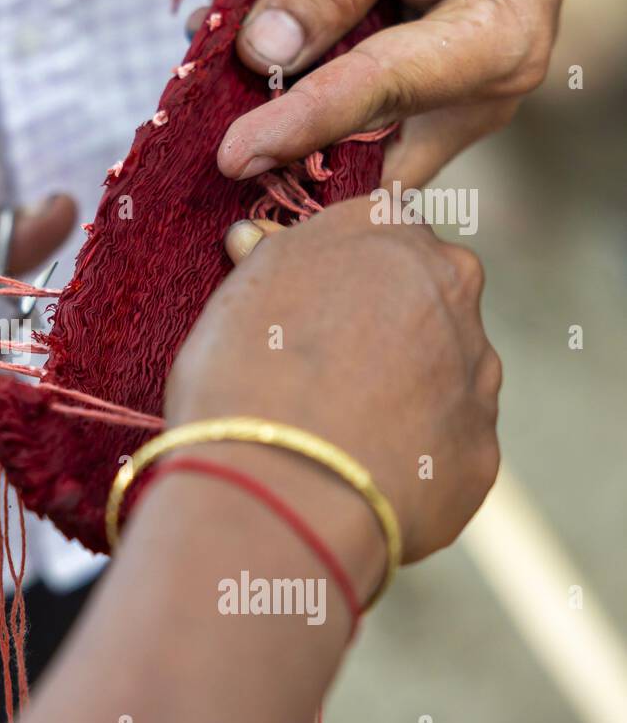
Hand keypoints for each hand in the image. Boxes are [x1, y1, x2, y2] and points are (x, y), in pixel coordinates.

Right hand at [166, 203, 500, 589]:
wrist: (284, 492)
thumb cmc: (247, 378)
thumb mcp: (240, 292)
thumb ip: (270, 257)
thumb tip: (254, 239)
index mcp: (391, 231)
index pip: (380, 231)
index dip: (341, 273)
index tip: (306, 307)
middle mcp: (452, 289)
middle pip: (422, 298)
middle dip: (383, 328)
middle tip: (317, 374)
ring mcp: (476, 372)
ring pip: (439, 372)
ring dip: (399, 394)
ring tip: (331, 436)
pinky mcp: (481, 450)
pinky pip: (443, 446)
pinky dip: (406, 457)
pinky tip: (356, 476)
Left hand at [216, 0, 581, 186]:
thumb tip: (266, 54)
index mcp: (498, 44)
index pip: (382, 96)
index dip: (300, 126)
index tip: (233, 155)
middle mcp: (474, 100)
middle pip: (366, 166)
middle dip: (282, 156)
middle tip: (208, 127)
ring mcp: (437, 114)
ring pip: (340, 157)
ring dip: (271, 124)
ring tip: (217, 69)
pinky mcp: (402, 113)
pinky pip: (334, 131)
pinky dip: (282, 104)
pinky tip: (242, 61)